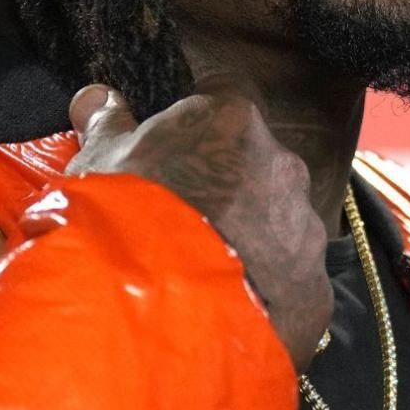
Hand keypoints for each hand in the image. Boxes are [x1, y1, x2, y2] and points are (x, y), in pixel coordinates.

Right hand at [66, 78, 332, 369]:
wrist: (156, 312)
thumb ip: (106, 124)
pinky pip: (293, 285)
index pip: (222, 113)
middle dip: (228, 193)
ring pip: (280, 229)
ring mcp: (304, 229)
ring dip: (251, 244)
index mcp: (234, 120)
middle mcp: (283, 166)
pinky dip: (266, 295)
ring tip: (203, 274)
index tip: (171, 166)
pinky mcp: (314, 288)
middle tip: (186, 223)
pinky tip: (229, 310)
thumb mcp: (99, 164)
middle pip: (257, 171)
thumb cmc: (124, 221)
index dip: (194, 140)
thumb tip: (95, 97)